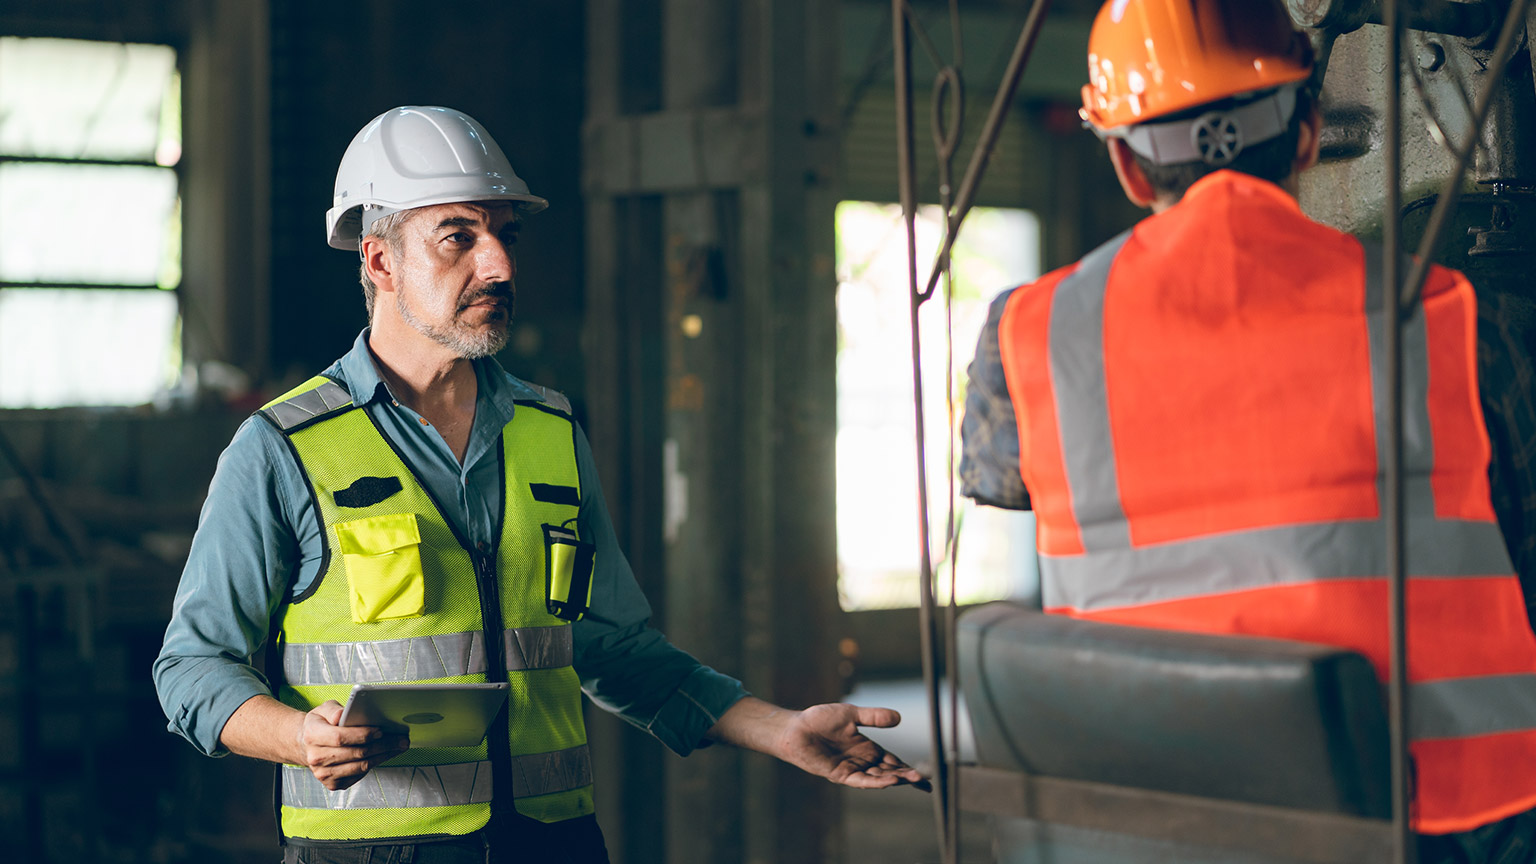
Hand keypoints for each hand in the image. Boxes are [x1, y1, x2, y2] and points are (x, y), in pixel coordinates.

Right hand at [295, 700, 408, 790]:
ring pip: (360, 766)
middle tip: (400, 739)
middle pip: (355, 753)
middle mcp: (315, 757)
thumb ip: (334, 709)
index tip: (380, 730)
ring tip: (398, 747)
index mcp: (312, 735)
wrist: (306, 745)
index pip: (340, 737)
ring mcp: (323, 773)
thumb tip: (343, 715)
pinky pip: (358, 775)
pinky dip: (375, 764)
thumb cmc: (320, 724)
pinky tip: (385, 755)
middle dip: (382, 745)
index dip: (362, 734)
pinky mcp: (332, 783)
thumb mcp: (323, 709)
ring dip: (383, 756)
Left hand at [773, 702, 929, 790]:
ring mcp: (852, 769)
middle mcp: (862, 761)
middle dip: (907, 777)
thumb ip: (874, 717)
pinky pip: (861, 780)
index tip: (927, 777)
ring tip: (913, 779)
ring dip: (895, 780)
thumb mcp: (851, 714)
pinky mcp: (840, 775)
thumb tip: (899, 718)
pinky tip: (889, 781)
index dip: (909, 770)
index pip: (893, 762)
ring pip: (879, 778)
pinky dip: (876, 781)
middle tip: (925, 780)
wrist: (796, 728)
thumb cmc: (820, 720)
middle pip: (890, 772)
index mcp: (868, 748)